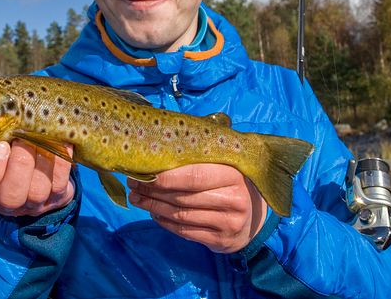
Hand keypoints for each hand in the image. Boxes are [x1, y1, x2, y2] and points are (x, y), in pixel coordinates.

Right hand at [0, 139, 74, 217]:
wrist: (39, 167)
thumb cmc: (10, 154)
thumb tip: (2, 122)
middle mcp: (9, 205)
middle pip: (11, 196)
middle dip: (18, 164)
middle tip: (21, 139)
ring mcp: (35, 205)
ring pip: (37, 191)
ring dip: (40, 161)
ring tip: (39, 138)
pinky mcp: (58, 198)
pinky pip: (60, 183)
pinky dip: (60, 161)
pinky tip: (60, 142)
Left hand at [127, 163, 266, 252]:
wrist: (255, 216)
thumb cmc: (232, 183)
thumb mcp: (225, 165)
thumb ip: (200, 158)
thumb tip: (159, 150)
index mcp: (234, 175)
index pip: (194, 176)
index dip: (165, 177)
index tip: (143, 172)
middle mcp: (234, 200)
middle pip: (183, 197)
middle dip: (153, 191)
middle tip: (134, 183)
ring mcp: (228, 223)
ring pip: (181, 215)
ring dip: (154, 207)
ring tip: (137, 198)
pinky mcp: (221, 241)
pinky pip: (185, 231)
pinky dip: (165, 222)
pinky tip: (154, 214)